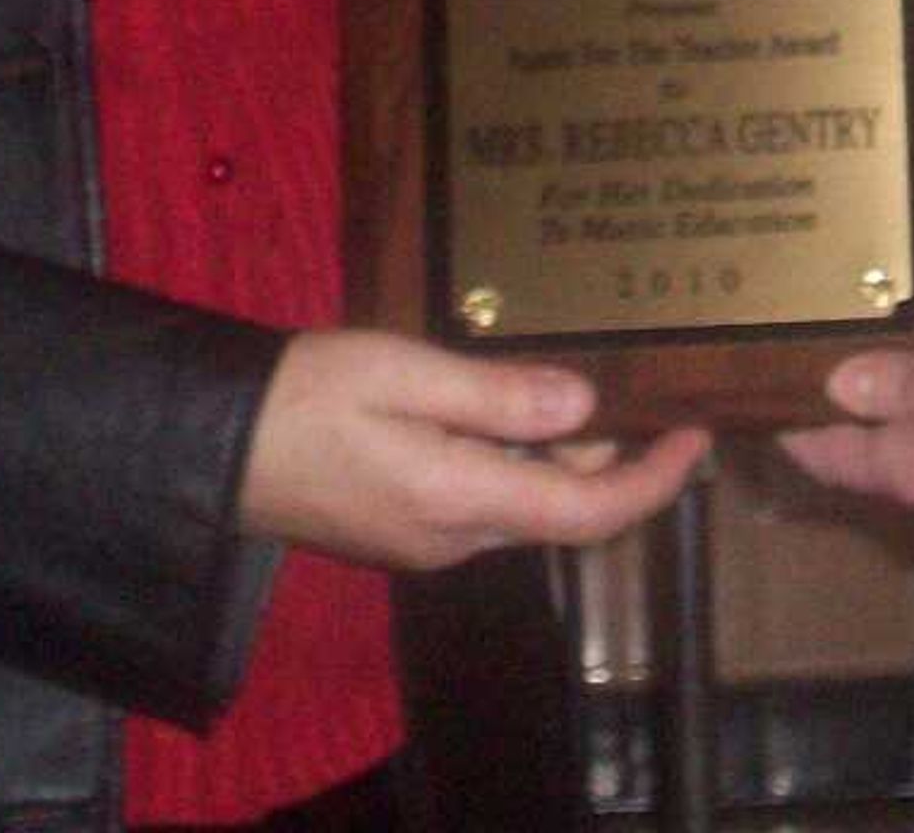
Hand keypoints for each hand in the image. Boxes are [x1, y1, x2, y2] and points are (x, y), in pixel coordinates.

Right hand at [237, 330, 708, 569]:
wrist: (216, 446)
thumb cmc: (306, 396)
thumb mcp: (403, 372)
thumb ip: (496, 395)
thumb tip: (586, 405)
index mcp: (462, 500)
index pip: (589, 512)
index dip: (655, 480)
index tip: (698, 432)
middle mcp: (458, 538)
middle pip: (566, 510)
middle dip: (616, 458)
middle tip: (649, 385)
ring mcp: (432, 541)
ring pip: (529, 504)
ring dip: (567, 456)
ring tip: (590, 379)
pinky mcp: (410, 529)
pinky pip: (490, 500)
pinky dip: (523, 460)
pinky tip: (517, 405)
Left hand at [774, 338, 913, 541]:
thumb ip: (900, 384)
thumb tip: (836, 387)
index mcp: (907, 473)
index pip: (831, 458)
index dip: (796, 433)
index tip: (766, 409)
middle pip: (877, 466)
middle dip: (855, 427)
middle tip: (834, 375)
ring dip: (909, 431)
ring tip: (902, 380)